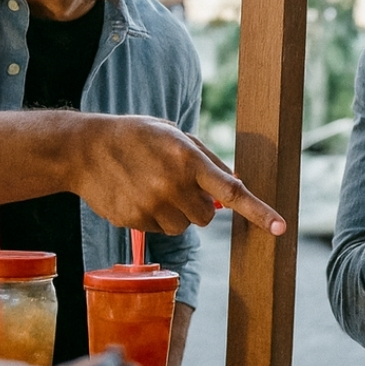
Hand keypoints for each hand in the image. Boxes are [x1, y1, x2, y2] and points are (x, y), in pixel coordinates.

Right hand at [72, 115, 286, 236]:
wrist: (83, 149)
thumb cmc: (137, 137)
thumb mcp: (176, 135)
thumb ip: (207, 160)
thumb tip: (235, 184)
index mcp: (188, 160)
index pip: (232, 192)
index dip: (259, 211)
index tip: (281, 227)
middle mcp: (172, 186)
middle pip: (208, 217)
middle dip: (201, 204)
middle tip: (179, 184)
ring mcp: (151, 206)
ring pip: (186, 227)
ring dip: (179, 212)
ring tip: (155, 187)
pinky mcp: (135, 221)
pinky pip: (161, 230)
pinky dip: (156, 217)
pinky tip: (139, 195)